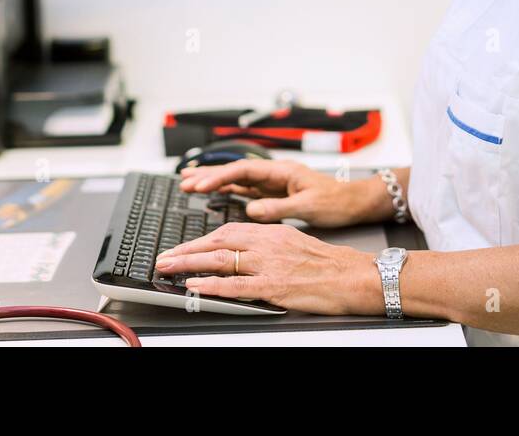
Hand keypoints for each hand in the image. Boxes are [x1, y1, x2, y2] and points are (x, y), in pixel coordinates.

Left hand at [154, 222, 381, 314]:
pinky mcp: (274, 286)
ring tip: (169, 268)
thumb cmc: (329, 264)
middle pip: (218, 241)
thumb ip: (268, 245)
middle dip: (187, 249)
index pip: (228, 230)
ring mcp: (270, 264)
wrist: (354, 276)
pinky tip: (195, 287)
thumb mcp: (295, 243)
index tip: (183, 246)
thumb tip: (244, 252)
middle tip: (164, 257)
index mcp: (272, 232)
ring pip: (221, 260)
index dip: (201, 239)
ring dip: (189, 264)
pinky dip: (212, 286)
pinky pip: (236, 286)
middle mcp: (268, 243)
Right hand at [178, 159, 378, 227]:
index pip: (245, 169)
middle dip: (210, 175)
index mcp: (283, 171)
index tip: (201, 184)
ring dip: (215, 182)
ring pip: (239, 180)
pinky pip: (246, 190)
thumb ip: (279, 208)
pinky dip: (228, 191)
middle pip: (237, 171)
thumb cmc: (337, 202)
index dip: (221, 175)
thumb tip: (251, 209)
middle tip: (184, 181)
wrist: (354, 203)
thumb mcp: (308, 206)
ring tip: (190, 185)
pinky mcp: (275, 194)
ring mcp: (274, 183)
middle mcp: (276, 174)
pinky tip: (215, 193)